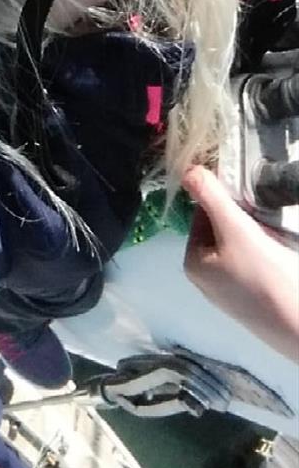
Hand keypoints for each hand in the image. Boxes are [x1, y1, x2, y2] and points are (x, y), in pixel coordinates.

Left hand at [182, 166, 298, 361]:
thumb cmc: (266, 277)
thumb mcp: (237, 230)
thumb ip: (212, 198)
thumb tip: (188, 168)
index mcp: (192, 262)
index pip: (201, 214)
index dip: (224, 202)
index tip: (248, 201)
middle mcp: (205, 278)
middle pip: (220, 230)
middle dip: (243, 220)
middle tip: (265, 224)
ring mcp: (229, 291)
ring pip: (239, 246)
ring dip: (256, 235)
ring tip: (274, 240)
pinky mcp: (251, 299)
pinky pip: (253, 263)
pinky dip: (266, 253)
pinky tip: (279, 256)